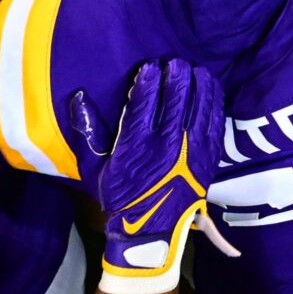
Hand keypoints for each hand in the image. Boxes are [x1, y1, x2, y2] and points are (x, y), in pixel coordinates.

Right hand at [68, 58, 237, 293]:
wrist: (150, 230)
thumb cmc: (120, 197)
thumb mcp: (94, 169)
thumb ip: (86, 133)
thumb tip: (78, 97)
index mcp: (136, 145)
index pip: (144, 102)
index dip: (148, 80)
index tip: (149, 66)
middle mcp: (166, 144)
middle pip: (176, 98)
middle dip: (176, 75)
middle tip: (174, 62)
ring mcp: (191, 149)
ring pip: (199, 105)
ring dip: (197, 83)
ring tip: (193, 69)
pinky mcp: (208, 156)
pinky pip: (215, 120)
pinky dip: (214, 100)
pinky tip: (210, 86)